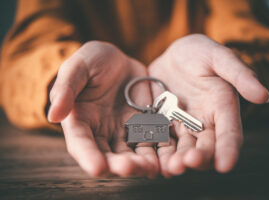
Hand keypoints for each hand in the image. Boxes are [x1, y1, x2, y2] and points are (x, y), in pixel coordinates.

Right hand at [48, 41, 158, 177]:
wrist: (119, 60)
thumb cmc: (93, 61)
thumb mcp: (77, 67)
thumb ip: (66, 88)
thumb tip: (53, 115)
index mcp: (80, 120)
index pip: (81, 143)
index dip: (88, 157)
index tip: (97, 167)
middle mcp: (101, 131)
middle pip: (108, 155)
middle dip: (117, 165)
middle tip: (128, 168)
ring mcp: (123, 130)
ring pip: (130, 153)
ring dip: (139, 164)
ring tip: (149, 168)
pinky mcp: (143, 126)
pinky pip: (150, 142)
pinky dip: (157, 152)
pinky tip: (163, 158)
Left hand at [149, 34, 268, 176]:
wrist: (173, 56)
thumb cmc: (200, 52)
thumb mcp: (219, 57)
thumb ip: (240, 74)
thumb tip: (264, 96)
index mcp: (222, 107)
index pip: (230, 133)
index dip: (228, 149)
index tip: (225, 165)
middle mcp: (204, 121)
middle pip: (205, 146)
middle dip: (199, 158)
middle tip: (188, 163)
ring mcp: (182, 125)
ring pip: (182, 148)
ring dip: (177, 160)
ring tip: (170, 167)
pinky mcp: (163, 124)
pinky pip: (161, 140)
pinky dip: (158, 151)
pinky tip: (152, 159)